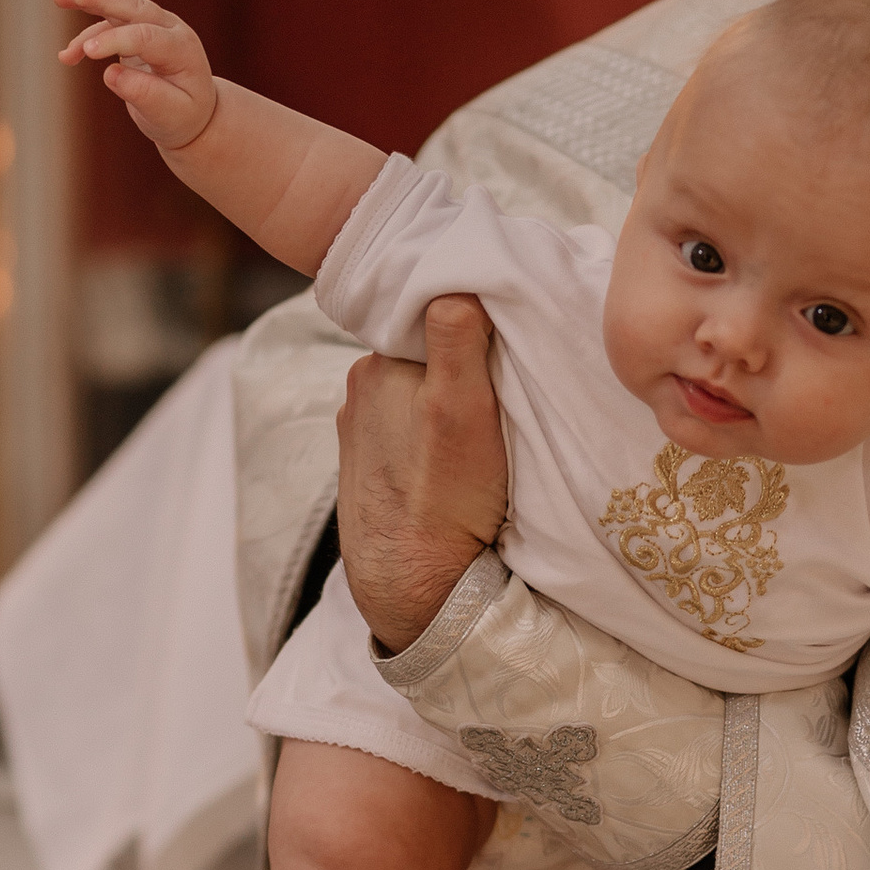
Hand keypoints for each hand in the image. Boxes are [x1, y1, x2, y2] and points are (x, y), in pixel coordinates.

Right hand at [54, 0, 216, 151]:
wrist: (194, 113)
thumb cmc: (184, 115)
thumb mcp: (171, 114)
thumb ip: (146, 95)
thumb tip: (111, 74)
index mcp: (182, 48)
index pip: (147, 36)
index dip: (116, 41)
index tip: (88, 52)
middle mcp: (170, 29)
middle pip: (134, 7)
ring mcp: (154, 25)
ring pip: (119, 8)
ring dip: (88, 1)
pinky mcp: (137, 30)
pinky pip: (108, 26)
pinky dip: (86, 37)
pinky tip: (66, 56)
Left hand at [337, 296, 508, 651]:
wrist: (413, 588)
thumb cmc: (443, 499)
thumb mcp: (461, 409)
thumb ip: (456, 338)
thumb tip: (457, 281)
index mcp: (377, 365)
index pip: (431, 317)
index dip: (472, 322)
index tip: (508, 341)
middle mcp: (361, 392)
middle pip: (425, 354)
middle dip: (461, 362)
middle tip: (505, 388)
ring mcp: (361, 432)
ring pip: (417, 393)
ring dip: (447, 402)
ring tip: (483, 432)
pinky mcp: (369, 469)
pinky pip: (407, 432)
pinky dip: (431, 436)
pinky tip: (455, 461)